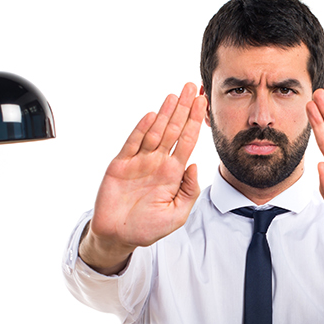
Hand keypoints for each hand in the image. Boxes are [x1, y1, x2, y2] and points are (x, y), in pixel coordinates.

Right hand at [80, 84, 208, 273]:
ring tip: (175, 95)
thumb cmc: (148, 227)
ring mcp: (139, 162)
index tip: (204, 103)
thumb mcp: (177, 214)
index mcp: (173, 172)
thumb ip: (188, 191)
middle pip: (173, 130)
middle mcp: (157, 162)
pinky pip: (133, 143)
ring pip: (155, 131)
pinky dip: (142, 129)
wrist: (119, 236)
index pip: (187, 141)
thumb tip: (195, 165)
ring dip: (165, 113)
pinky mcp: (121, 165)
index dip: (195, 122)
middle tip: (192, 87)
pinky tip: (152, 115)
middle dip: (184, 109)